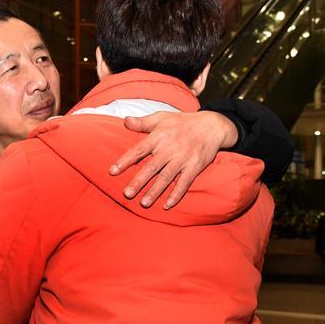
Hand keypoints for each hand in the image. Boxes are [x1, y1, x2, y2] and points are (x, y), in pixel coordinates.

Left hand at [108, 111, 237, 208]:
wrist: (212, 125)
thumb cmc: (182, 122)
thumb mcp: (161, 117)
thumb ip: (142, 122)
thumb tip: (125, 121)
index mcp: (159, 137)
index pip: (138, 150)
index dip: (125, 161)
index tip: (112, 171)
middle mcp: (170, 149)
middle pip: (151, 167)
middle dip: (139, 181)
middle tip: (127, 194)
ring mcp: (183, 159)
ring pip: (166, 177)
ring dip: (155, 191)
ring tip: (144, 203)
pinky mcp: (195, 167)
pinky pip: (185, 183)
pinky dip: (176, 194)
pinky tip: (167, 205)